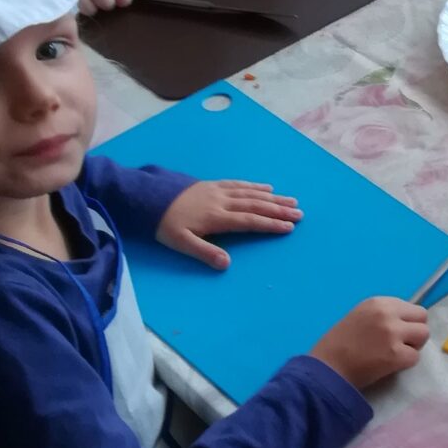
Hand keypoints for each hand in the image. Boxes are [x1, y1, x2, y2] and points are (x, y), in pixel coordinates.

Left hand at [157, 180, 301, 269]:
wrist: (147, 198)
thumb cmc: (163, 224)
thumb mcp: (181, 243)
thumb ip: (205, 252)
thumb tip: (227, 264)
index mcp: (216, 217)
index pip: (249, 221)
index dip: (270, 224)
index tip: (289, 227)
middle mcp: (222, 202)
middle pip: (255, 205)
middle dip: (279, 210)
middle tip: (299, 213)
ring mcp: (218, 191)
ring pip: (251, 193)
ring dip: (272, 198)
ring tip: (291, 201)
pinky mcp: (212, 185)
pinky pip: (238, 184)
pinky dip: (254, 186)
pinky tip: (266, 187)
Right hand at [311, 297, 428, 387]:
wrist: (327, 368)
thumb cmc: (338, 345)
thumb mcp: (360, 317)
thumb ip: (382, 315)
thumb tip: (405, 322)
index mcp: (377, 303)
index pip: (411, 307)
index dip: (407, 321)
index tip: (396, 331)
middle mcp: (387, 314)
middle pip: (422, 317)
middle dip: (415, 332)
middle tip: (400, 344)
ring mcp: (393, 333)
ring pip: (423, 336)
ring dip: (413, 346)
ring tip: (394, 354)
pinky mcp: (396, 355)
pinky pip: (415, 357)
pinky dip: (405, 363)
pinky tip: (389, 365)